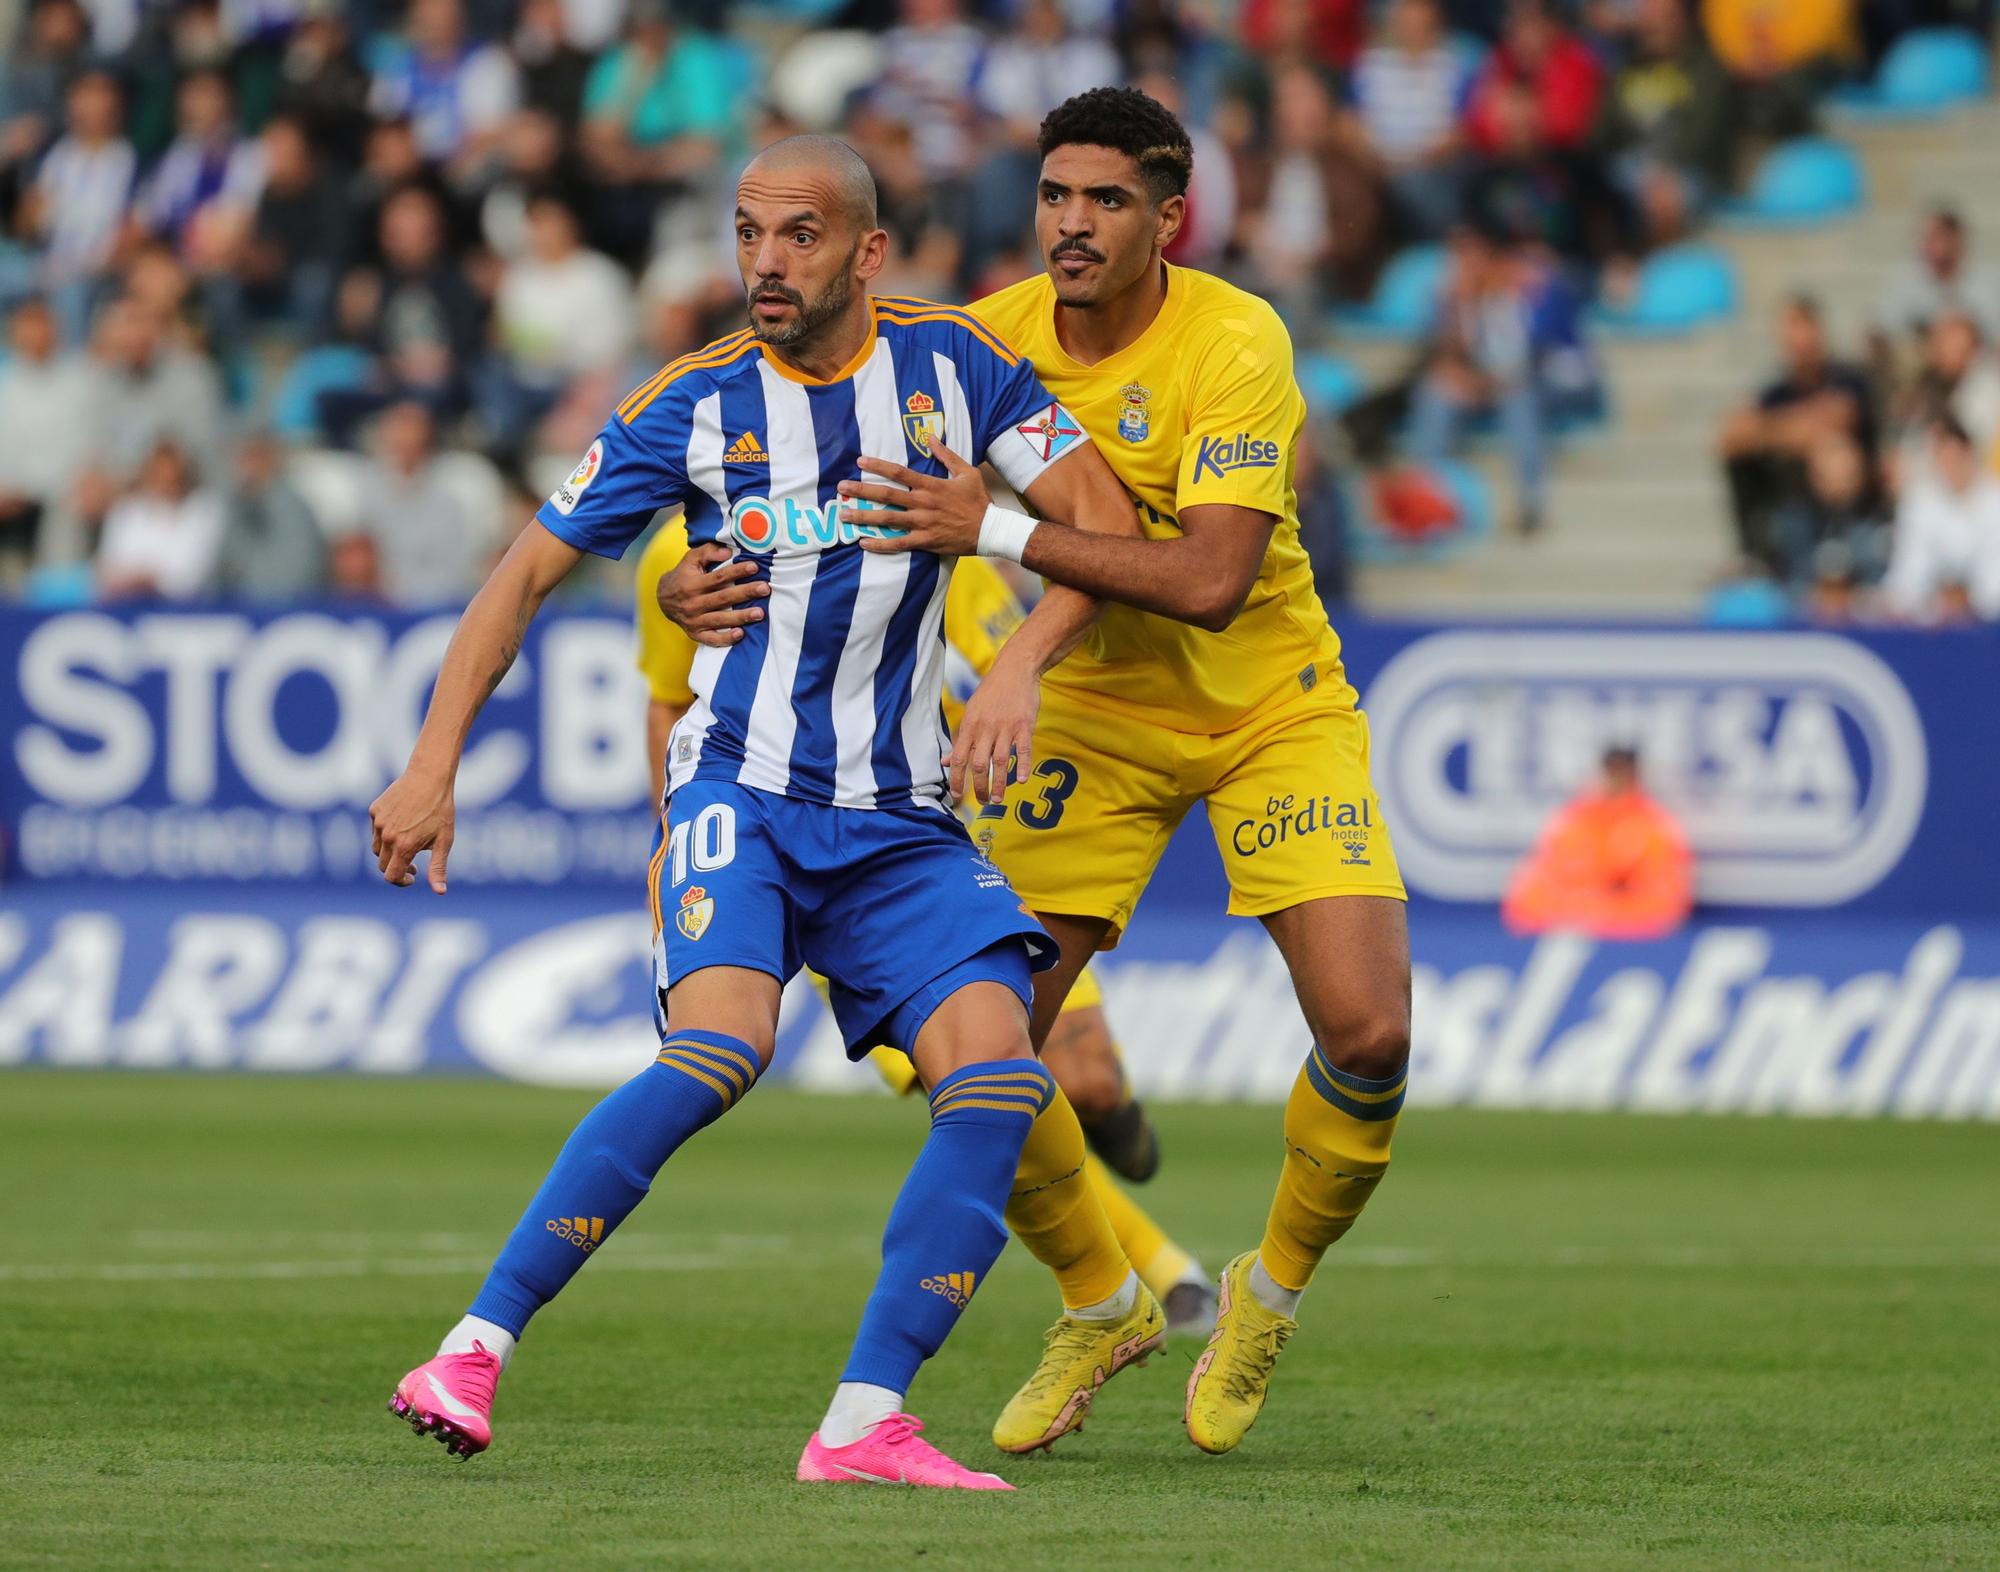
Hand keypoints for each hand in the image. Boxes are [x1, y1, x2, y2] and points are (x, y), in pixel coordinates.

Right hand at [369, 766, 455, 891]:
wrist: (429, 777)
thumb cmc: (441, 810)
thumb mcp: (444, 841)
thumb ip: (438, 868)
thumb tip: (440, 892)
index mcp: (404, 847)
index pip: (392, 877)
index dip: (402, 882)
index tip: (413, 877)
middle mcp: (387, 836)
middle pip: (382, 865)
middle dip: (396, 868)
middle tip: (414, 863)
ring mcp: (378, 822)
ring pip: (377, 848)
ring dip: (390, 852)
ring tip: (409, 842)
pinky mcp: (374, 810)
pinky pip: (375, 829)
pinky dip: (385, 833)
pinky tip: (403, 824)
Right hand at [659, 542, 766, 646]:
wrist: (663, 599)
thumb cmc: (683, 575)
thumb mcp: (691, 559)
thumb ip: (708, 551)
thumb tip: (728, 552)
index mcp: (692, 584)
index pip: (718, 577)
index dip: (736, 571)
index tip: (754, 567)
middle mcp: (693, 603)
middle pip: (723, 598)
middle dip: (745, 593)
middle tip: (765, 589)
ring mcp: (694, 620)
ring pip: (720, 619)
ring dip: (741, 617)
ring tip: (760, 613)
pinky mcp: (696, 634)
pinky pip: (712, 639)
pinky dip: (726, 638)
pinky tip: (741, 634)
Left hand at [840, 439, 987, 556]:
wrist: (991, 529)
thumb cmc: (978, 500)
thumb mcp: (966, 471)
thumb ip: (946, 454)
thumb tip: (930, 436)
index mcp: (931, 485)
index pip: (899, 472)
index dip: (878, 466)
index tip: (860, 461)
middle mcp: (923, 503)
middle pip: (886, 495)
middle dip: (861, 490)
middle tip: (841, 487)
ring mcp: (923, 524)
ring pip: (887, 520)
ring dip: (864, 517)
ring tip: (844, 514)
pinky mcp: (925, 541)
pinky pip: (898, 544)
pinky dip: (880, 544)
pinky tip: (863, 542)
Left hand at [948, 650, 1039, 804]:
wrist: (1015, 668)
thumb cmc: (991, 692)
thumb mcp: (971, 712)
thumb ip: (961, 739)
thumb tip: (945, 762)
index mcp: (970, 726)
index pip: (958, 758)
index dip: (956, 779)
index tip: (957, 796)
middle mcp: (986, 727)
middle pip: (979, 764)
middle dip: (979, 787)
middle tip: (983, 801)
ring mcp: (1006, 726)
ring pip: (1001, 760)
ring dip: (999, 783)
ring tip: (998, 798)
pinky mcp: (1025, 724)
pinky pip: (1024, 749)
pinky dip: (1023, 766)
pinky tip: (1021, 781)